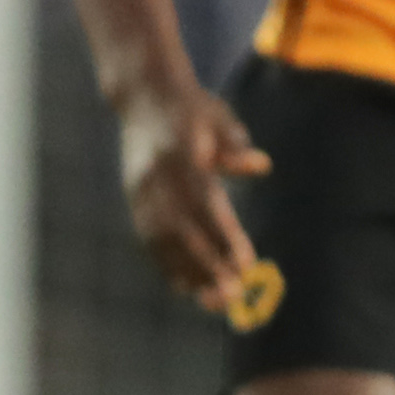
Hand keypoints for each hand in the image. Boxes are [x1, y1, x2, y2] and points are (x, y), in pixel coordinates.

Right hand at [119, 83, 272, 316]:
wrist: (143, 94)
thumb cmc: (194, 107)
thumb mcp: (218, 116)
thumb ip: (236, 145)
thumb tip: (261, 166)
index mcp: (180, 155)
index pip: (205, 203)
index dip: (224, 235)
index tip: (245, 263)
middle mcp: (156, 176)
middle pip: (182, 229)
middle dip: (207, 265)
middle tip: (232, 294)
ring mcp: (139, 188)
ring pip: (162, 239)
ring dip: (186, 271)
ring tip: (211, 300)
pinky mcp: (133, 196)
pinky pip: (148, 237)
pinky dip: (165, 263)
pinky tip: (184, 286)